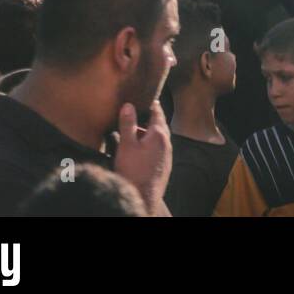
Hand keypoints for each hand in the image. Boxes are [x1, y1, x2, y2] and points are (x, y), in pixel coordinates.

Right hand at [113, 100, 171, 215]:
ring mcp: (166, 156)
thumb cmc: (134, 170)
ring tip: (132, 132)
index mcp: (159, 134)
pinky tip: (137, 150)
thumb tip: (129, 105)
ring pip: (157, 139)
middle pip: (158, 125)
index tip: (147, 96)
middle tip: (136, 113)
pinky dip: (148, 145)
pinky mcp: (163, 166)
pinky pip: (156, 150)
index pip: (157, 112)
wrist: (144, 197)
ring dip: (146, 134)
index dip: (151, 103)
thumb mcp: (127, 144)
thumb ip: (128, 124)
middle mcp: (167, 143)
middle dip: (147, 119)